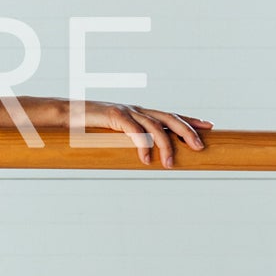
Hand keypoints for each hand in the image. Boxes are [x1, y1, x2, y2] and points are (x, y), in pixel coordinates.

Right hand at [78, 102, 212, 166]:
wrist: (65, 115)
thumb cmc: (89, 129)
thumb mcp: (114, 137)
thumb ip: (129, 144)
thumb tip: (143, 161)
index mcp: (140, 113)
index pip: (171, 115)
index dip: (190, 120)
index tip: (210, 126)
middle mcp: (137, 110)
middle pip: (170, 118)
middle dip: (188, 132)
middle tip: (201, 147)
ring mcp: (127, 111)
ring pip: (155, 126)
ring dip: (166, 146)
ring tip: (170, 165)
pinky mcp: (114, 115)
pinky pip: (134, 130)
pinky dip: (142, 144)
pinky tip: (146, 159)